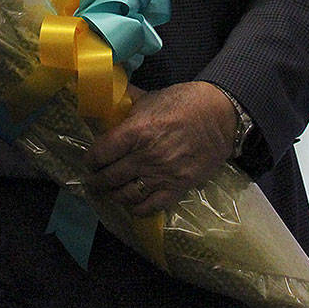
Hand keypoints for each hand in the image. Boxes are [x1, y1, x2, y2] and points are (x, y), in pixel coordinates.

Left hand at [84, 81, 235, 215]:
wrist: (220, 116)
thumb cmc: (182, 103)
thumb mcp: (147, 98)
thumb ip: (124, 104)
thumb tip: (103, 101)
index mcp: (135, 132)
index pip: (100, 153)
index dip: (90, 160)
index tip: (89, 162)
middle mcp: (145, 157)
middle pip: (110, 177)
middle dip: (97, 181)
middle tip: (92, 181)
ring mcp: (162, 175)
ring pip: (127, 194)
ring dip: (113, 196)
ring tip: (107, 193)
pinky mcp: (179, 187)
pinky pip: (152, 206)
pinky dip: (137, 209)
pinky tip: (131, 205)